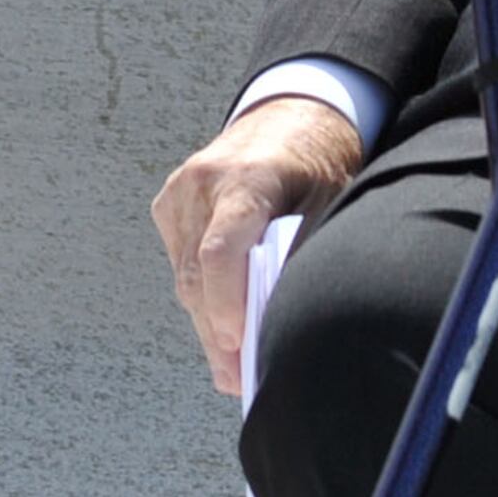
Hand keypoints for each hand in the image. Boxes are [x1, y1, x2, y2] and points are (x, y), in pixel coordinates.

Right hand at [152, 96, 363, 393]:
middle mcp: (202, 181)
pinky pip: (180, 262)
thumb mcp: (329, 205)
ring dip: (207, 321)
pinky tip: (221, 321)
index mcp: (247, 177)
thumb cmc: (317, 165)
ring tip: (231, 366)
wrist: (290, 115)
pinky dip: (200, 293)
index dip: (226, 304)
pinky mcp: (168, 202)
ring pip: (185, 276)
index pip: (221, 250)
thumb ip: (303, 254)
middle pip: (198, 275)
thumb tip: (283, 322)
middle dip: (217, 333)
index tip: (238, 345)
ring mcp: (179, 190)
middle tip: (239, 381)